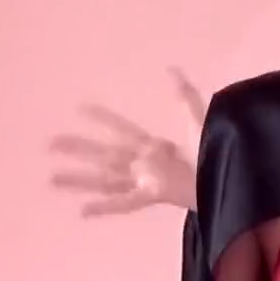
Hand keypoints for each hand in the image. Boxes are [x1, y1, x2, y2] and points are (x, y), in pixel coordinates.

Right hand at [50, 68, 206, 216]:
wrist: (230, 177)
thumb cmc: (216, 154)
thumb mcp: (198, 119)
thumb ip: (184, 96)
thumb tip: (172, 69)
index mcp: (152, 147)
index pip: (121, 129)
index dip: (103, 119)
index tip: (81, 108)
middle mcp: (143, 163)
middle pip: (103, 154)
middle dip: (77, 148)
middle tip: (49, 143)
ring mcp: (145, 180)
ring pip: (105, 179)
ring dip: (79, 179)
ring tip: (52, 179)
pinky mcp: (153, 193)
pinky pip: (124, 201)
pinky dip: (104, 207)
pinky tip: (82, 211)